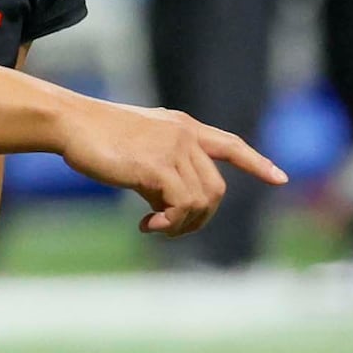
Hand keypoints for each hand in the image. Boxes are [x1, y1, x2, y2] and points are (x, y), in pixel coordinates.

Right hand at [54, 98, 287, 236]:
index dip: (256, 162)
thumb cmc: (97, 137)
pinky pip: (181, 206)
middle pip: (216, 188)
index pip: (230, 144)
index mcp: (183, 127)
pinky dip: (169, 223)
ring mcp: (173, 149)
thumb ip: (163, 168)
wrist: (72, 123)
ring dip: (182, 225)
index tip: (280, 178)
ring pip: (202, 201)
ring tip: (156, 226)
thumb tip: (170, 206)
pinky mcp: (158, 166)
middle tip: (170, 228)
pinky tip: (147, 224)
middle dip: (200, 218)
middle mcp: (185, 135)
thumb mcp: (140, 148)